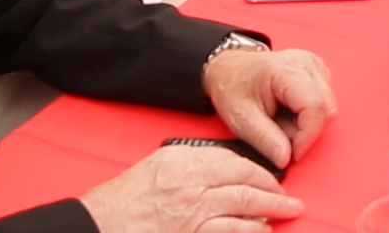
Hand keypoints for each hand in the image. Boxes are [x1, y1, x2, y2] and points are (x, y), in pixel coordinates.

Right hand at [80, 142, 301, 232]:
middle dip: (274, 194)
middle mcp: (191, 189)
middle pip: (245, 187)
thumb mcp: (158, 165)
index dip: (261, 172)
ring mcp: (192, 218)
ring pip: (242, 214)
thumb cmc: (123, 198)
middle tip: (291, 201)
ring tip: (282, 217)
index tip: (273, 179)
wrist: (97, 225)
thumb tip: (227, 168)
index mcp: (184, 164)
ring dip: (268, 216)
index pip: (236, 164)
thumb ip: (193, 162)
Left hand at [203, 48, 336, 169]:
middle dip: (304, 131)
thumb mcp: (241, 118)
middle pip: (325, 109)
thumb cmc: (232, 86)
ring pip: (327, 109)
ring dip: (305, 125)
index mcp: (287, 69)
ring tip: (279, 120)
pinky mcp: (318, 74)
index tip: (293, 153)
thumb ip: (265, 140)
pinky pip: (323, 104)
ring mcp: (315, 67)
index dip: (307, 136)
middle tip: (277, 132)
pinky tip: (288, 112)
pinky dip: (307, 116)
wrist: (230, 69)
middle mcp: (307, 64)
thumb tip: (285, 158)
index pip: (315, 106)